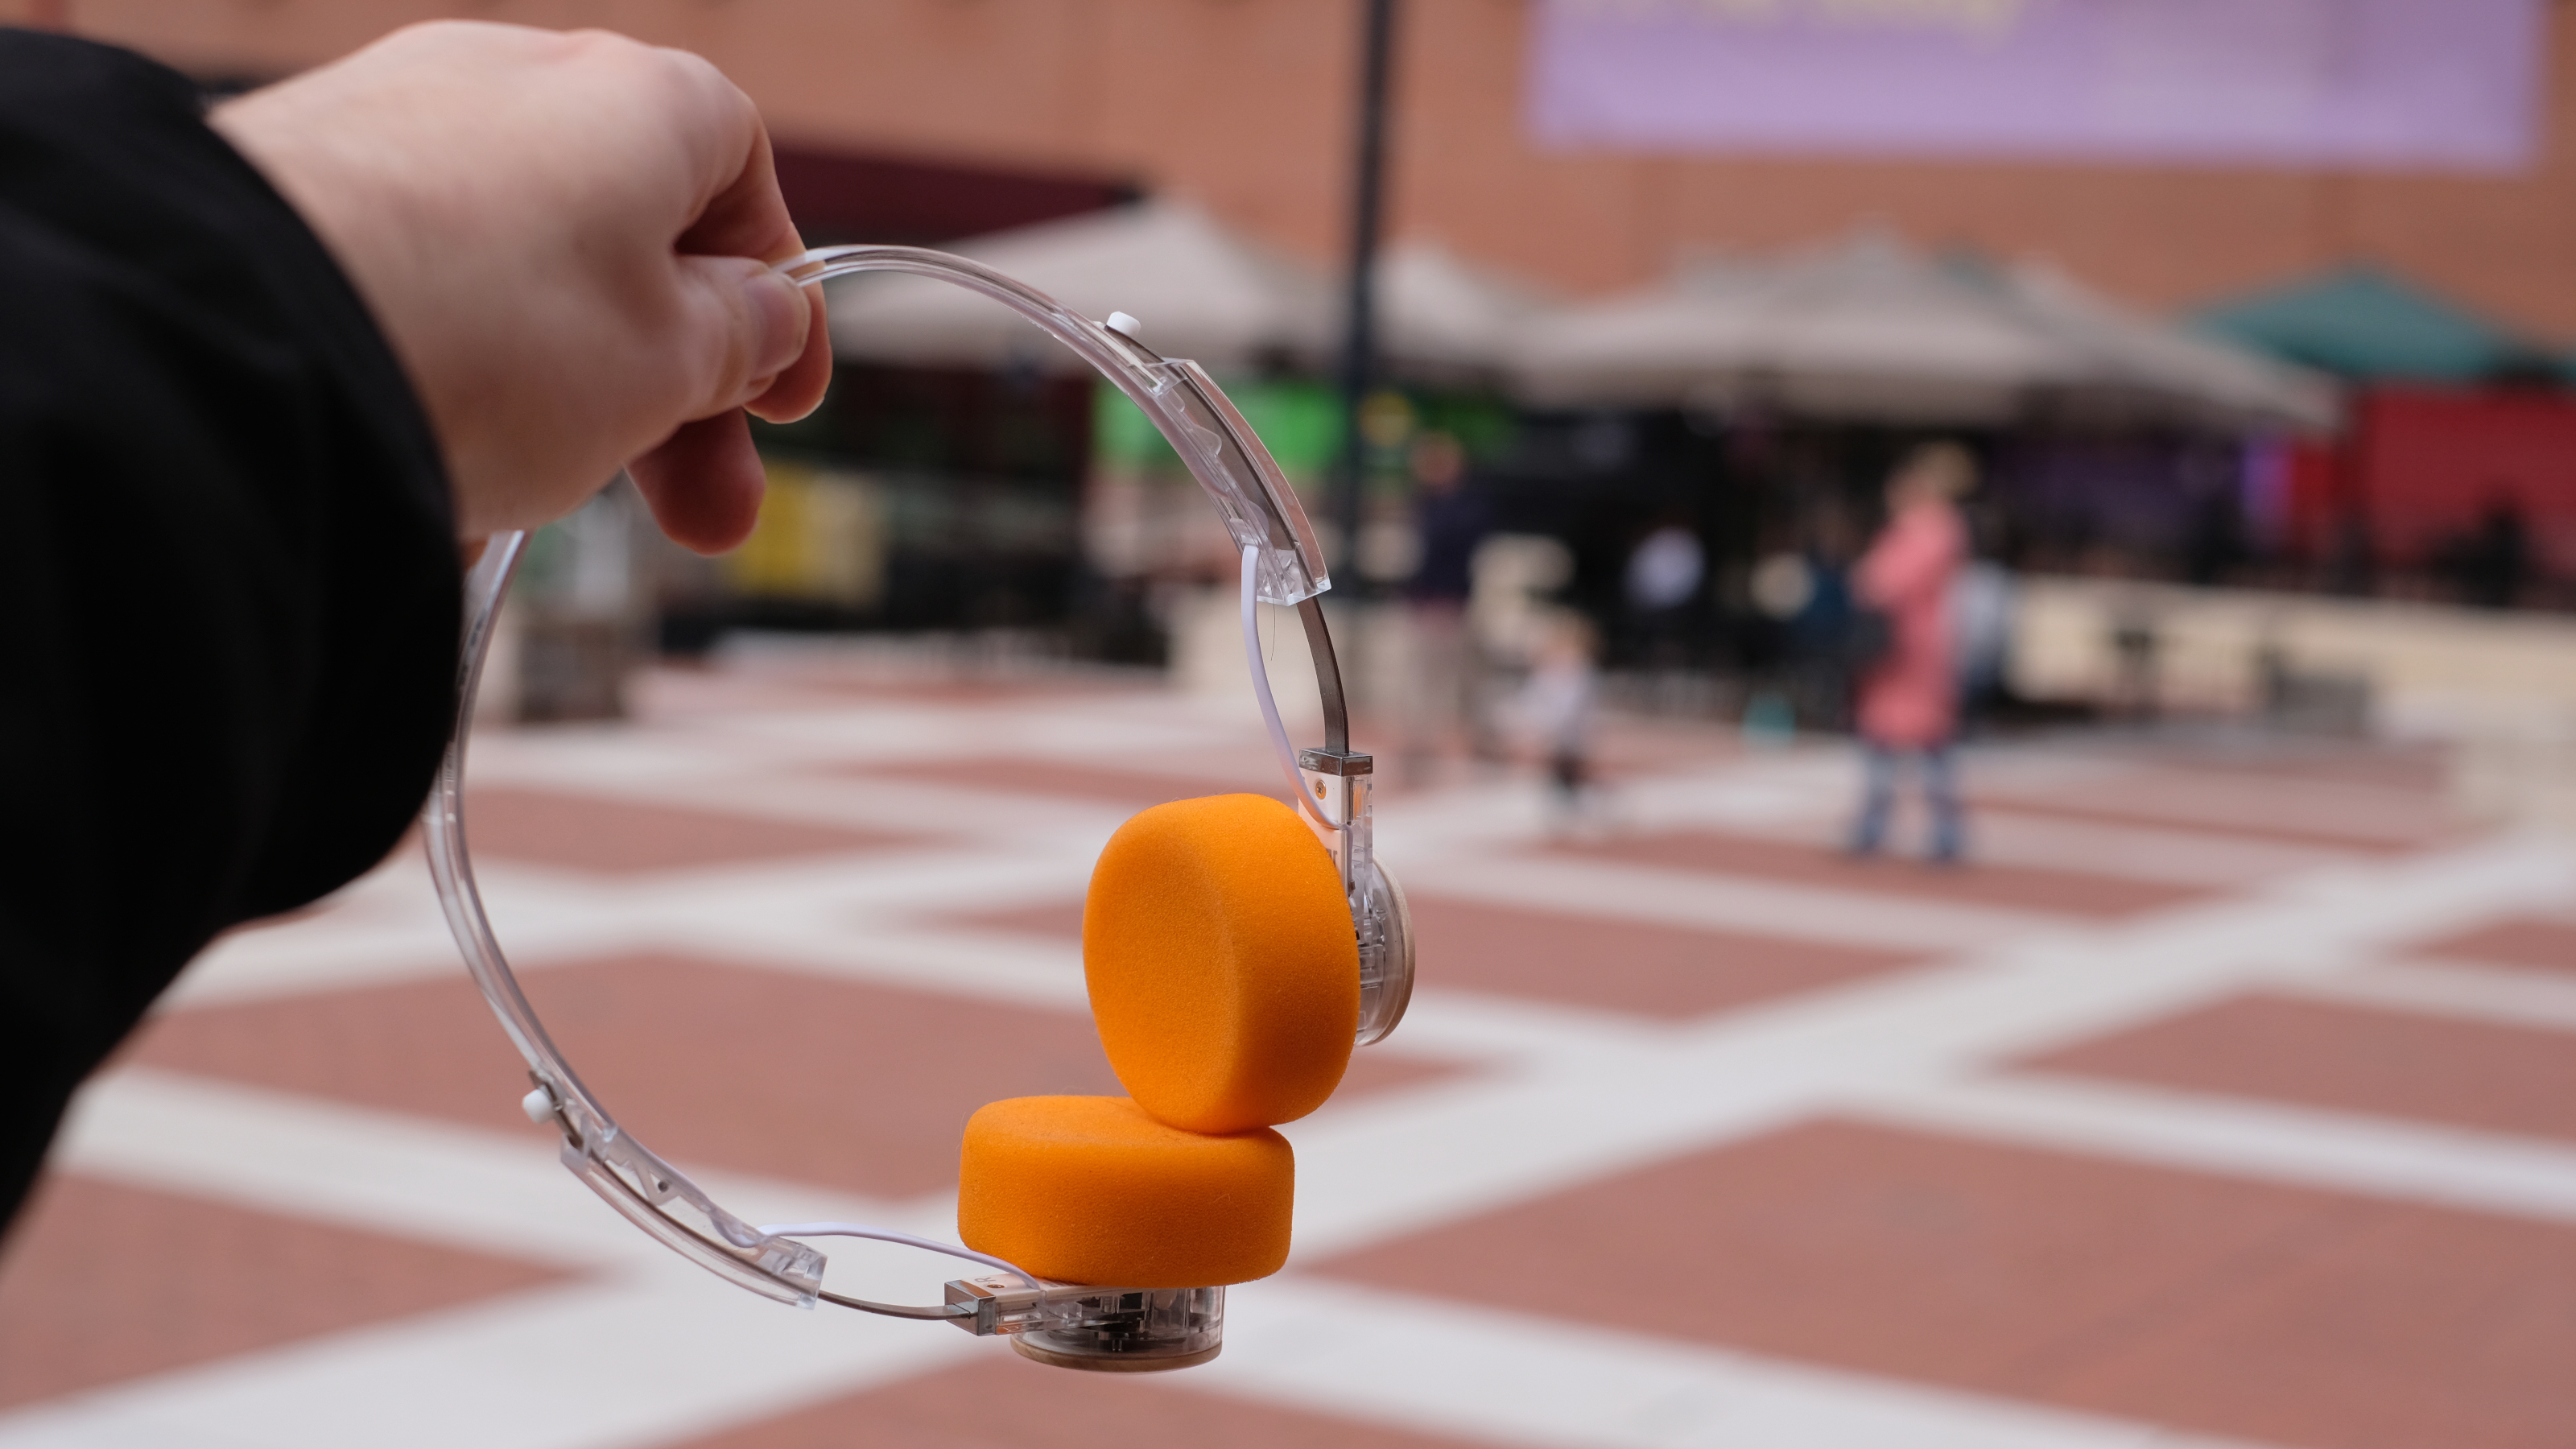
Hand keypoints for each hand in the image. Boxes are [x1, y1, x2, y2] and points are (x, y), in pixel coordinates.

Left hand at [210, 20, 829, 552]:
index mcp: (641, 99)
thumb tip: (760, 313)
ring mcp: (397, 121)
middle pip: (632, 248)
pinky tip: (434, 469)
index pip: (743, 177)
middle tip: (702, 519)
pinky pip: (416, 294)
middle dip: (677, 398)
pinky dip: (448, 382)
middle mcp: (519, 81)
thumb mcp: (669, 362)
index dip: (774, 296)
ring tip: (535, 506)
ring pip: (523, 285)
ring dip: (561, 406)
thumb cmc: (497, 334)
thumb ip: (735, 338)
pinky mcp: (302, 183)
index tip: (781, 404)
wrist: (253, 331)